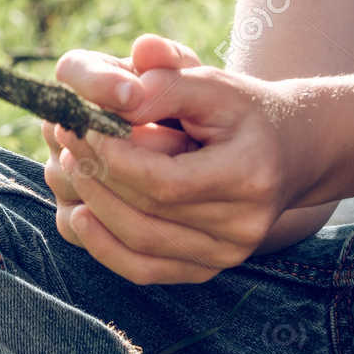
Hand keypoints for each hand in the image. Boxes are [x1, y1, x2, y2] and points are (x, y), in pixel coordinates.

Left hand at [43, 32, 302, 283]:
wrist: (290, 150)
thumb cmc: (245, 111)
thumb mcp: (214, 83)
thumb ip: (166, 83)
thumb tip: (116, 95)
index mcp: (249, 176)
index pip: (165, 181)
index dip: (114, 158)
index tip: (82, 125)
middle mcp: (242, 227)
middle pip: (147, 213)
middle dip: (96, 176)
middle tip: (64, 141)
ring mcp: (225, 255)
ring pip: (139, 244)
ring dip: (93, 207)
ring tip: (67, 168)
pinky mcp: (207, 270)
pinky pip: (144, 270)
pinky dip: (103, 247)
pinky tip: (79, 215)